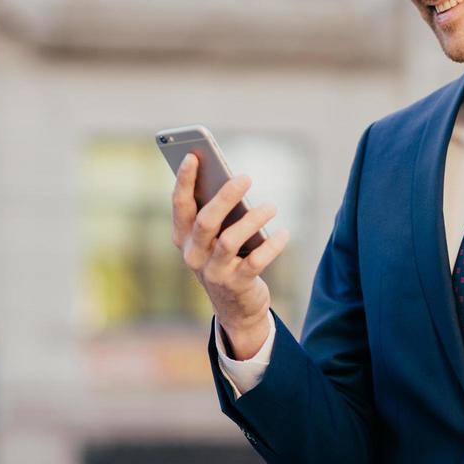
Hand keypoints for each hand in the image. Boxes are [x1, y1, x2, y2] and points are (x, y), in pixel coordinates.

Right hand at [171, 152, 290, 358]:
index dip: (184, 180)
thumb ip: (217, 211)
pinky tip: (284, 233)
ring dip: (253, 219)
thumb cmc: (225, 258)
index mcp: (181, 238)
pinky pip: (256, 262)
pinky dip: (272, 246)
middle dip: (224, 197)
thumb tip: (232, 180)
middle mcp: (193, 255)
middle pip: (205, 221)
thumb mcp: (215, 237)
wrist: (235, 308)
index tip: (193, 155)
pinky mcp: (236, 285)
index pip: (179, 205)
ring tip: (272, 206)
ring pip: (230, 240)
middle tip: (245, 177)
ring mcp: (213, 272)